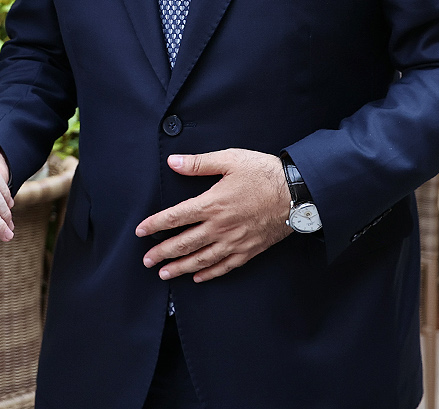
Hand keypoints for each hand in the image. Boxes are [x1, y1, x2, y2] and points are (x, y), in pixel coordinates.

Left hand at [136, 149, 292, 283]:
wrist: (298, 194)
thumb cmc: (264, 174)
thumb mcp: (231, 160)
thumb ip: (200, 163)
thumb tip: (174, 162)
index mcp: (212, 204)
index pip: (175, 218)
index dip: (155, 225)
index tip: (140, 232)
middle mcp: (220, 227)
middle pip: (184, 243)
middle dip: (162, 253)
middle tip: (147, 261)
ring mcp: (234, 242)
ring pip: (201, 259)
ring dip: (180, 267)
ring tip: (165, 273)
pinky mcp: (248, 250)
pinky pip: (224, 267)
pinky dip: (209, 274)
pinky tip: (198, 277)